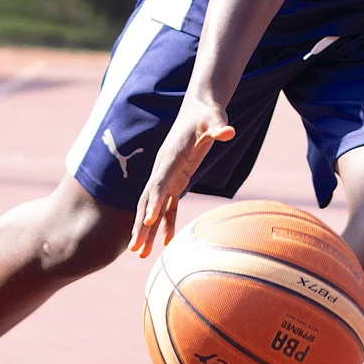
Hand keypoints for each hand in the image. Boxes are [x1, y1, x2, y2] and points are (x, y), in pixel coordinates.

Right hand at [129, 100, 234, 258]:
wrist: (199, 108)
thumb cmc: (207, 114)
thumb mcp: (214, 119)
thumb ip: (218, 127)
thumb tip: (228, 131)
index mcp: (170, 157)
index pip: (159, 183)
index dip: (152, 202)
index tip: (146, 221)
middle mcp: (164, 169)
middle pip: (148, 200)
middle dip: (140, 224)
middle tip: (135, 248)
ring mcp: (169, 176)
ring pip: (154, 207)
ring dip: (147, 230)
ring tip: (140, 255)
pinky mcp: (178, 180)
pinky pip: (169, 206)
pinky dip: (167, 224)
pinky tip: (167, 243)